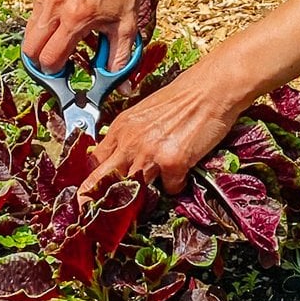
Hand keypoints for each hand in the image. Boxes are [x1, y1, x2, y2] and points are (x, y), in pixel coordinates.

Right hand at [24, 0, 145, 71]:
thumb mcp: (126, 30)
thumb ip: (120, 61)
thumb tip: (120, 89)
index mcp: (76, 18)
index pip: (49, 58)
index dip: (54, 72)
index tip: (63, 72)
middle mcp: (56, 3)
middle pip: (30, 49)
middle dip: (40, 61)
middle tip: (57, 61)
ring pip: (29, 32)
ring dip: (42, 41)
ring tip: (63, 37)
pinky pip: (33, 13)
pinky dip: (44, 21)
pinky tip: (62, 16)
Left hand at [80, 68, 242, 194]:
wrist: (210, 89)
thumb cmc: (182, 98)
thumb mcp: (144, 114)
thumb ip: (130, 135)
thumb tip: (121, 157)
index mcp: (121, 127)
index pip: (95, 160)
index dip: (92, 180)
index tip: (89, 193)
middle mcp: (131, 142)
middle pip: (104, 180)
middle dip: (96, 199)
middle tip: (94, 211)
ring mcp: (151, 154)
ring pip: (136, 189)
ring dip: (144, 194)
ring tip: (153, 187)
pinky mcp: (174, 163)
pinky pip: (170, 188)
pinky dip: (176, 185)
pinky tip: (183, 173)